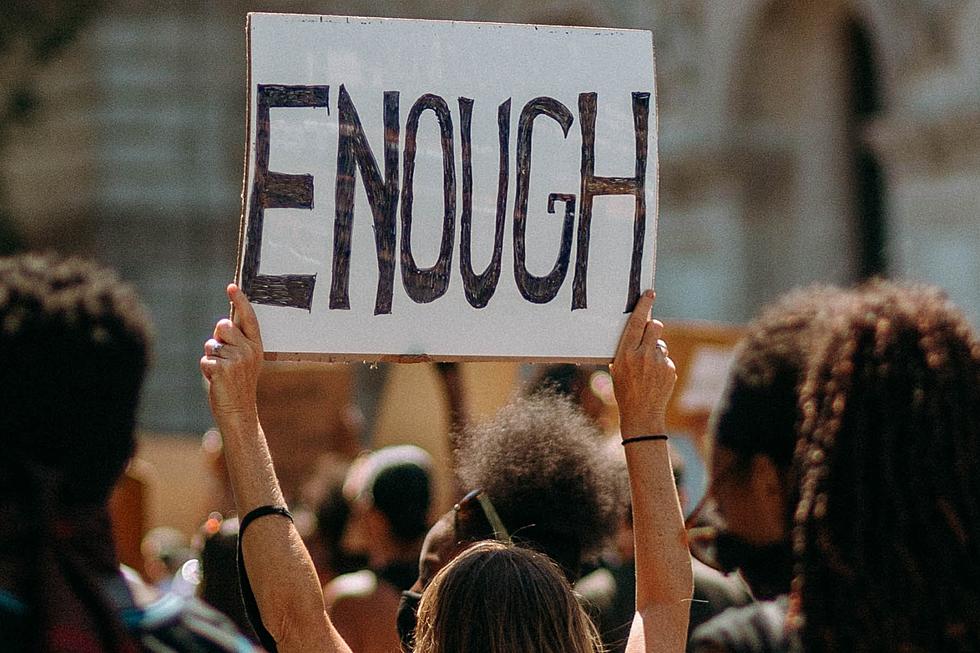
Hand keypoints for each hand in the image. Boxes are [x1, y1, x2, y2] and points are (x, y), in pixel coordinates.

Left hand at [200, 283, 263, 427]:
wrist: (239, 412)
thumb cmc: (239, 384)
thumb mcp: (245, 361)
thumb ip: (237, 342)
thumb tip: (223, 324)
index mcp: (257, 346)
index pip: (248, 318)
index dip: (240, 301)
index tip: (232, 286)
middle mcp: (249, 350)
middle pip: (223, 326)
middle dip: (218, 338)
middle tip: (225, 357)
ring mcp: (237, 360)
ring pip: (211, 344)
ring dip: (211, 357)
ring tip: (222, 371)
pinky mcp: (223, 369)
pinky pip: (205, 359)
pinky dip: (206, 369)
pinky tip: (217, 380)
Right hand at [610, 290, 676, 435]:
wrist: (641, 413)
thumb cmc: (624, 390)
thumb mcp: (617, 367)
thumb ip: (627, 349)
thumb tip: (637, 331)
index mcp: (626, 353)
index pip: (638, 322)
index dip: (644, 305)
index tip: (650, 293)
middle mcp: (644, 355)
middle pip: (656, 326)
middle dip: (654, 326)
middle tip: (649, 333)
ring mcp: (659, 362)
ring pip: (661, 344)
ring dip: (655, 351)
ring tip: (647, 368)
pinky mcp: (670, 370)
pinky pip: (666, 359)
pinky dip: (661, 365)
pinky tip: (654, 378)